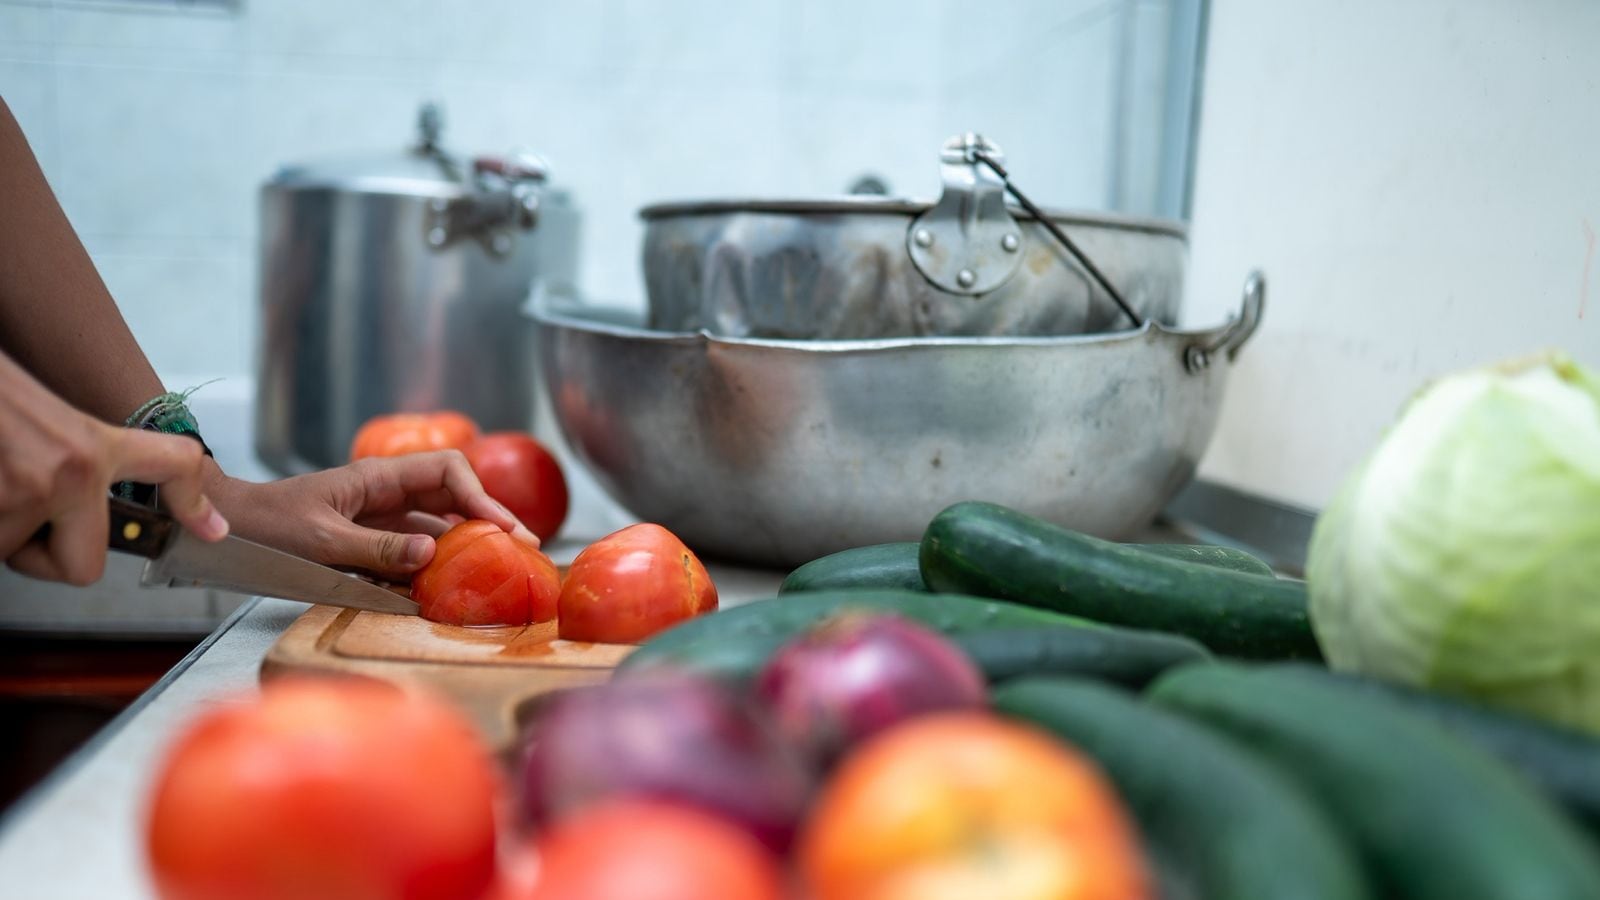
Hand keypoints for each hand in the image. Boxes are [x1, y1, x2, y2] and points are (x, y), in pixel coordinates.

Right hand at [0, 351, 227, 584]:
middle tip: (28, 514)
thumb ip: (92, 461)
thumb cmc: (1, 402)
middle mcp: (67, 474)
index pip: (171, 465)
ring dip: (5, 532)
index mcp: (91, 447)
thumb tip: (155, 499)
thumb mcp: (56, 420)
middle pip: (81, 568)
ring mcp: (21, 496)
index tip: (211, 530)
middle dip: (48, 553)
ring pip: (19, 557)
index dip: (192, 501)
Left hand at [210, 450, 536, 579]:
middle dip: (487, 520)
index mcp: (377, 478)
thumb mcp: (321, 542)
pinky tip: (447, 586)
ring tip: (495, 570)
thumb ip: (377, 548)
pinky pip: (409, 550)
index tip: (502, 529)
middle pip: (450, 496)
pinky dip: (431, 566)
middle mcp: (383, 493)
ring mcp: (375, 518)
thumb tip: (432, 551)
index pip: (446, 471)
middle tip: (522, 551)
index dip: (481, 495)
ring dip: (464, 545)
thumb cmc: (263, 529)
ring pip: (434, 525)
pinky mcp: (365, 543)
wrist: (219, 532)